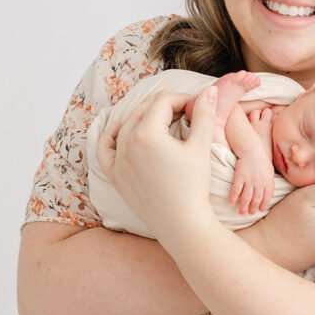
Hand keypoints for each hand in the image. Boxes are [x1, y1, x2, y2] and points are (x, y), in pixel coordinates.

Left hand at [97, 87, 219, 238]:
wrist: (182, 224)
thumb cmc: (193, 186)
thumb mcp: (201, 146)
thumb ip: (204, 114)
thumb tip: (209, 90)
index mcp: (146, 133)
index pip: (163, 101)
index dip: (182, 98)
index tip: (197, 105)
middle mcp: (126, 143)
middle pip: (144, 110)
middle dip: (165, 106)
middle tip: (185, 111)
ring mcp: (118, 160)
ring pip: (126, 125)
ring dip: (145, 117)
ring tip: (164, 120)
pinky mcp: (116, 176)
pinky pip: (105, 149)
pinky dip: (111, 136)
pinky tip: (120, 128)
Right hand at [229, 150, 274, 214]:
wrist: (251, 148)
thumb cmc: (260, 158)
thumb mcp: (269, 170)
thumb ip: (269, 180)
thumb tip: (268, 190)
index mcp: (268, 181)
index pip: (266, 197)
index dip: (263, 204)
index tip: (260, 209)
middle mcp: (259, 183)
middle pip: (256, 199)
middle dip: (253, 208)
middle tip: (249, 213)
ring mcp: (249, 180)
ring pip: (246, 197)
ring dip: (243, 206)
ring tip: (241, 213)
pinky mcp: (240, 177)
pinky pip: (236, 190)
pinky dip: (234, 197)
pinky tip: (231, 203)